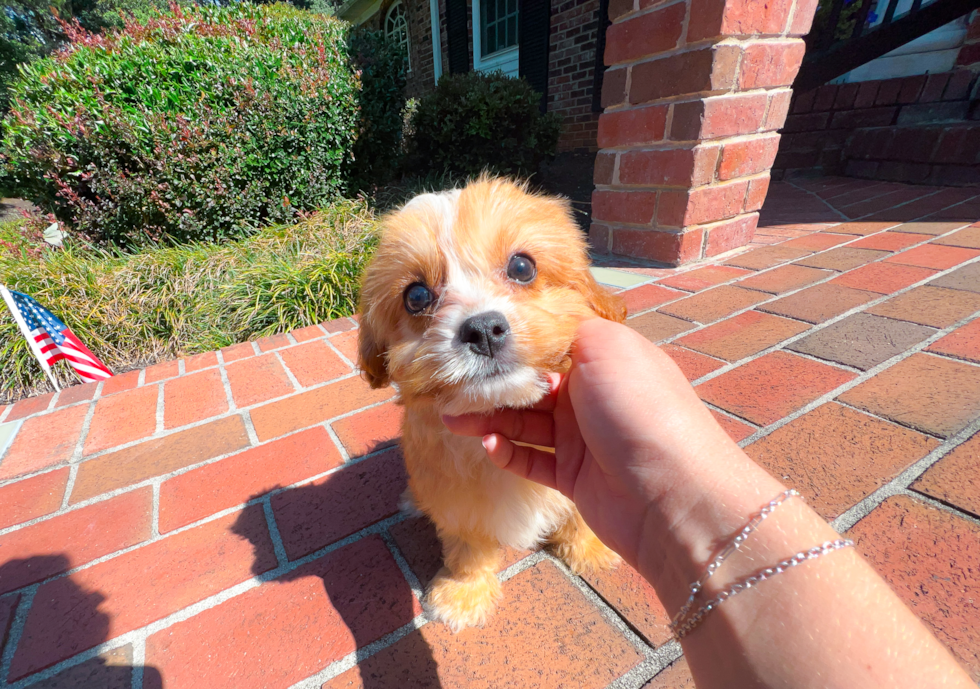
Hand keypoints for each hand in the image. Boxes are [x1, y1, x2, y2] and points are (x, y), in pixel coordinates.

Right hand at [442, 318, 744, 568]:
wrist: (674, 495)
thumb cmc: (641, 409)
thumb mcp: (606, 347)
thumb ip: (565, 329)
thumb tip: (534, 323)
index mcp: (603, 359)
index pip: (547, 345)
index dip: (512, 345)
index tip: (473, 343)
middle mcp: (592, 396)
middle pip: (530, 385)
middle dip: (491, 384)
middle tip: (450, 387)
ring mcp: (583, 438)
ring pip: (524, 423)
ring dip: (489, 419)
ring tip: (452, 417)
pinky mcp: (574, 477)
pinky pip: (532, 461)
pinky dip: (508, 453)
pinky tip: (489, 446)